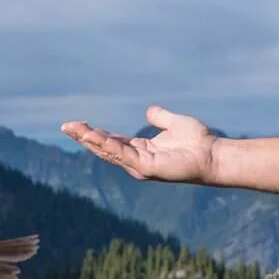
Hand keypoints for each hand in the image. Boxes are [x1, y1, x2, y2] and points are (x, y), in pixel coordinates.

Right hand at [61, 106, 218, 183]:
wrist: (213, 155)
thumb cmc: (198, 143)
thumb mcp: (174, 124)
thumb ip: (161, 117)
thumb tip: (150, 110)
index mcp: (141, 151)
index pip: (111, 142)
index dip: (94, 133)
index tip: (78, 123)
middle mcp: (137, 161)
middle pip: (104, 148)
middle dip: (84, 137)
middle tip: (65, 126)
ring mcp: (140, 166)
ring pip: (109, 152)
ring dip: (90, 140)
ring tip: (73, 129)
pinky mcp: (147, 167)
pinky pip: (123, 154)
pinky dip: (108, 145)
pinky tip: (94, 136)